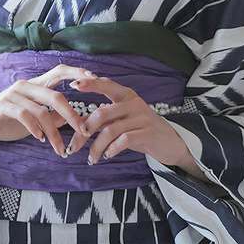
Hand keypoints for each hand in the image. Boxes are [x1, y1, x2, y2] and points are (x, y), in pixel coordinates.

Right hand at [0, 64, 94, 156]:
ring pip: (41, 110)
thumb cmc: (5, 121)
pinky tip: (40, 139)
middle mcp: (26, 85)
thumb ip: (51, 117)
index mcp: (35, 86)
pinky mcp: (3, 105)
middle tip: (83, 132)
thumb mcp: (33, 120)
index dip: (77, 73)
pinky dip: (35, 128)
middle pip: (56, 95)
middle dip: (72, 115)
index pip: (59, 72)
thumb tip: (73, 120)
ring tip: (59, 148)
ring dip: (53, 132)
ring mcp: (13, 94)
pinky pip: (25, 114)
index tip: (95, 79)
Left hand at [64, 73, 194, 167]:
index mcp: (126, 95)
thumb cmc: (139, 129)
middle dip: (84, 132)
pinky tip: (106, 156)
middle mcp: (133, 103)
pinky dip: (111, 149)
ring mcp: (142, 117)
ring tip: (92, 159)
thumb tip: (76, 125)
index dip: (90, 84)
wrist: (170, 142)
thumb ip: (104, 118)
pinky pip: (124, 140)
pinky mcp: (147, 133)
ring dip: (96, 147)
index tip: (73, 85)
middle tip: (73, 147)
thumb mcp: (122, 119)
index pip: (106, 85)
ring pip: (110, 131)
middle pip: (102, 113)